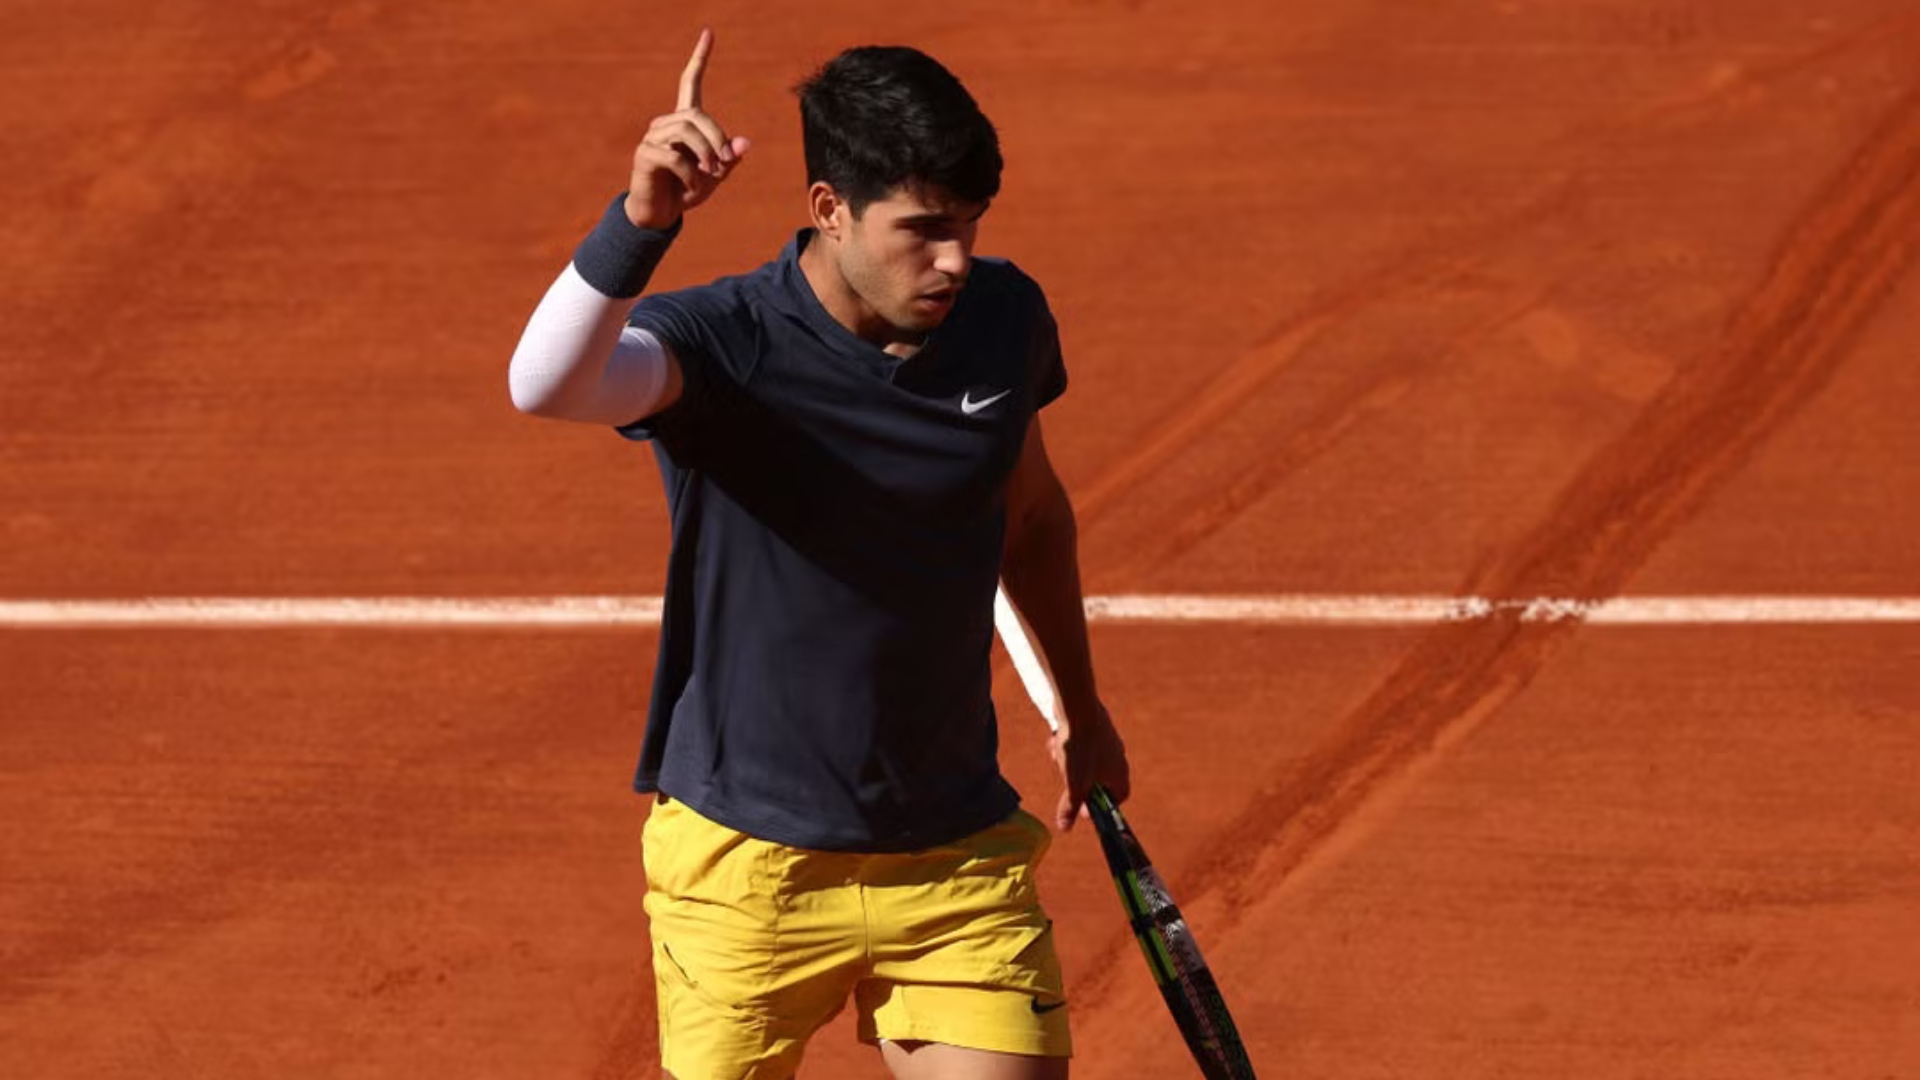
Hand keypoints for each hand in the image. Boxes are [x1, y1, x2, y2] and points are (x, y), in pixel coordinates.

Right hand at [625, 28, 751, 229]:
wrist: (661, 214)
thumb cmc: (687, 190)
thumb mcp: (716, 176)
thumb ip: (730, 159)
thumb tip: (746, 143)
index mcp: (685, 122)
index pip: (690, 82)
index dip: (700, 58)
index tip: (708, 33)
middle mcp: (666, 123)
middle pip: (697, 115)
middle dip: (717, 138)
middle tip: (724, 163)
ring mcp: (653, 136)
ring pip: (686, 131)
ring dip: (705, 154)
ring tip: (709, 175)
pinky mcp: (645, 154)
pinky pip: (674, 156)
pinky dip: (690, 173)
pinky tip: (692, 185)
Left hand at [1049, 701, 1130, 830]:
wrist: (1079, 708)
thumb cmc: (1081, 749)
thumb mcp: (1073, 784)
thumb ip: (1070, 807)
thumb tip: (1065, 828)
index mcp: (1120, 774)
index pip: (1119, 797)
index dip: (1103, 805)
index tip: (1085, 807)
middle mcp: (1118, 757)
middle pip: (1100, 779)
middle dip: (1079, 781)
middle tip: (1066, 779)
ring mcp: (1109, 740)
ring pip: (1087, 759)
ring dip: (1070, 761)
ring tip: (1058, 755)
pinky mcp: (1097, 726)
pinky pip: (1082, 742)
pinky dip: (1068, 746)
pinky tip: (1056, 741)